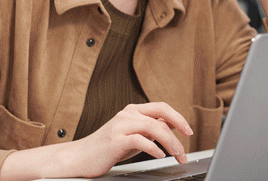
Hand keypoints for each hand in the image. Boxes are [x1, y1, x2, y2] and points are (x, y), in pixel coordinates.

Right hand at [0, 102, 192, 180]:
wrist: (78, 158)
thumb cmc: (106, 149)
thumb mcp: (132, 136)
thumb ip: (149, 130)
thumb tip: (171, 128)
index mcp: (133, 111)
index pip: (162, 108)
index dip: (178, 117)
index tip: (188, 131)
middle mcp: (127, 114)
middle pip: (161, 114)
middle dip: (179, 127)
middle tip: (186, 144)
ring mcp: (121, 126)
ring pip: (154, 127)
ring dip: (170, 143)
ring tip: (176, 155)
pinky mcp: (115, 140)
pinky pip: (140, 140)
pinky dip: (154, 148)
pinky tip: (159, 155)